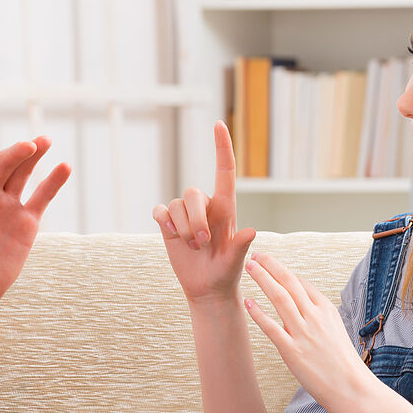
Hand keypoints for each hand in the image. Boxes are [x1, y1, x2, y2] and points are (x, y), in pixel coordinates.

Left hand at [0, 137, 70, 312]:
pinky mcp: (27, 220)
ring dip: (33, 157)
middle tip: (28, 145)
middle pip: (1, 167)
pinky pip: (41, 197)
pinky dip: (53, 182)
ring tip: (45, 140)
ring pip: (22, 174)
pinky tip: (65, 167)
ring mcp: (8, 205)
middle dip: (14, 155)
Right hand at [153, 122, 256, 308]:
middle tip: (202, 244)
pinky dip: (164, 221)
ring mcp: (186, 215)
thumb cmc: (226, 273)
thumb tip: (252, 231)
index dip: (222, 147)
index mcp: (226, 208)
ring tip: (193, 247)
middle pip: (193, 193)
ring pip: (176, 205)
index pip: (224, 171)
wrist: (206, 288)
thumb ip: (241, 245)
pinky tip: (170, 234)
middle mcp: (205, 206)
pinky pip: (160, 211)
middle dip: (195, 220)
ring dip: (182, 228)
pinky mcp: (168, 223)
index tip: (219, 124)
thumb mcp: (236, 262)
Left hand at [242, 249, 375, 412]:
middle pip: (290, 283)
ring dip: (263, 279)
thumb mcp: (335, 330)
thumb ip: (318, 316)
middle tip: (255, 254)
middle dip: (271, 265)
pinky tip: (247, 302)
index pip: (301, 284)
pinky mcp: (293, 352)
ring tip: (249, 266)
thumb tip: (301, 304)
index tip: (269, 262)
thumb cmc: (343, 363)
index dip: (283, 271)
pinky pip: (271, 327)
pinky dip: (258, 313)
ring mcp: (304, 333)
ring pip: (280, 297)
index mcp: (326, 310)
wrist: (355, 390)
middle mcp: (315, 317)